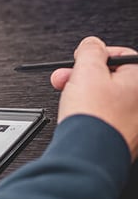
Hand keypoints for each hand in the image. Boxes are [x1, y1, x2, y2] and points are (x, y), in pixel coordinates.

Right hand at [51, 36, 137, 160]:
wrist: (89, 154)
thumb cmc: (94, 116)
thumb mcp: (87, 70)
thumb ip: (90, 50)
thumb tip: (92, 44)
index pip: (121, 55)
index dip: (95, 55)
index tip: (80, 59)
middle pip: (112, 76)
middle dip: (84, 74)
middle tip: (66, 77)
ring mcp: (135, 120)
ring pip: (107, 95)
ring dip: (83, 91)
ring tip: (67, 96)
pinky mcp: (124, 134)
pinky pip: (107, 113)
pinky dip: (90, 110)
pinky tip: (76, 113)